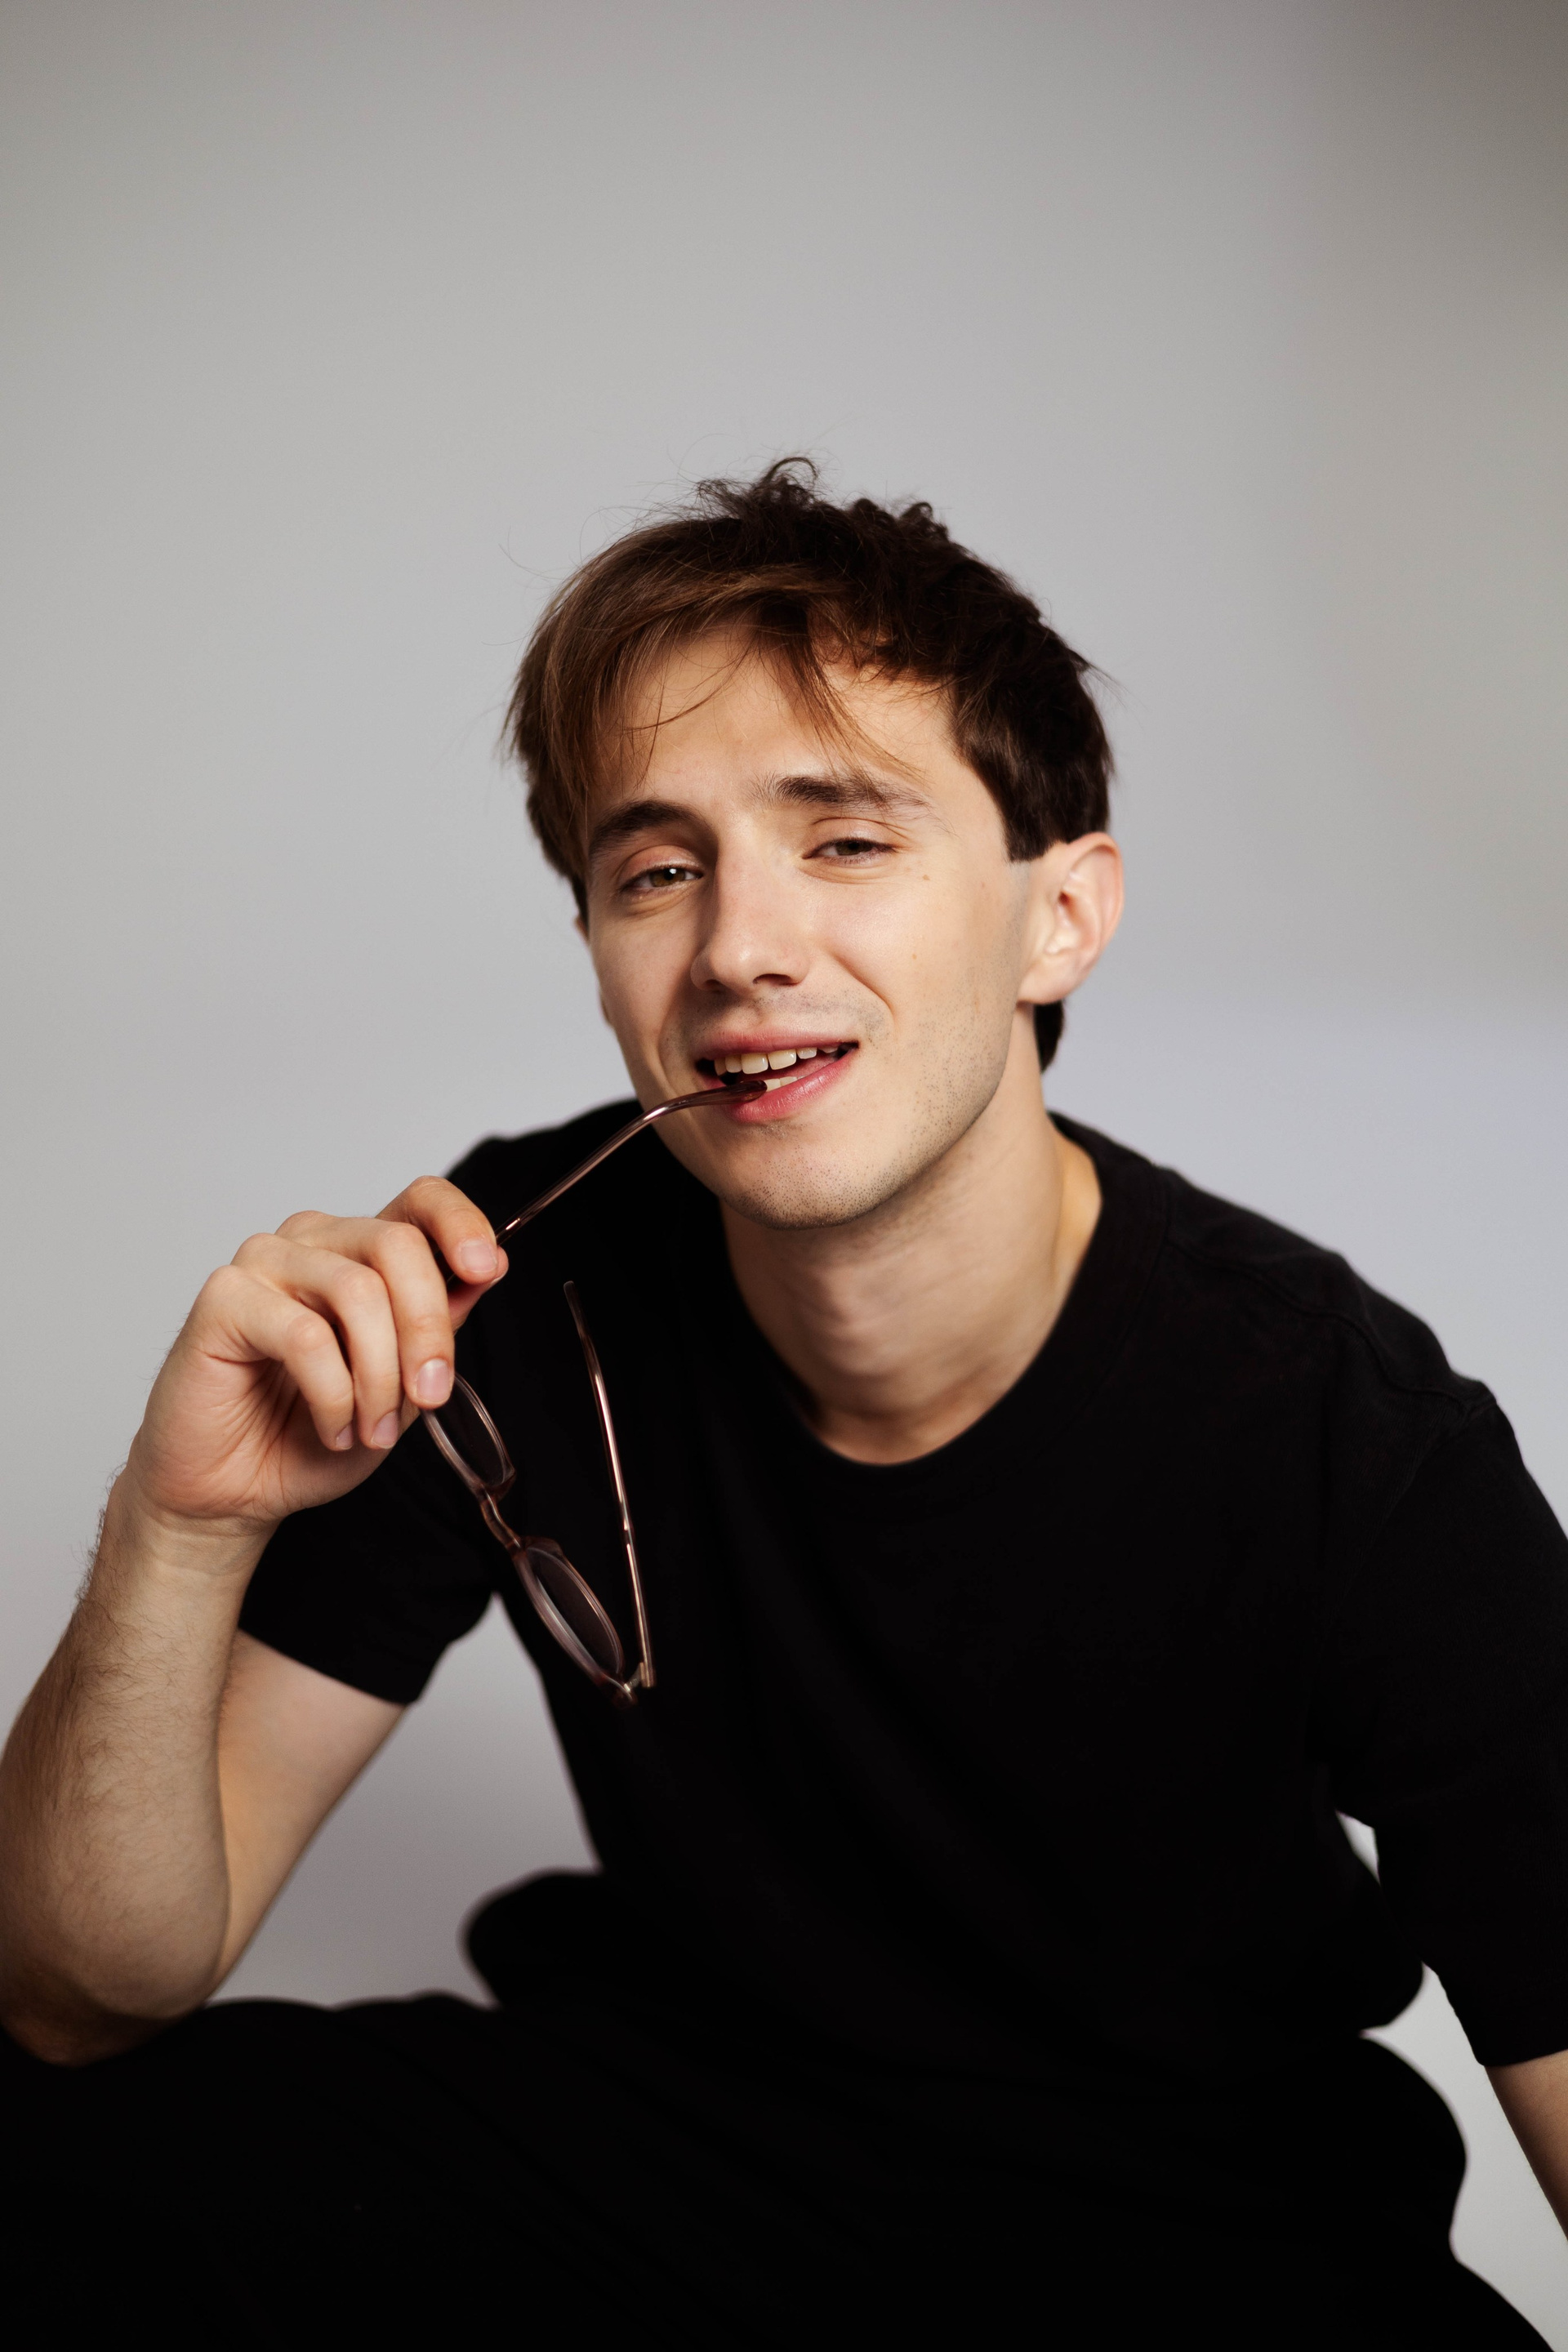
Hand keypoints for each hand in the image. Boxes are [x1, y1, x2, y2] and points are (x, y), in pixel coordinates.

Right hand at [119, 1178, 507, 1548]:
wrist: (233, 1490)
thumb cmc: (308, 1435)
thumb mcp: (401, 1388)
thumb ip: (437, 1328)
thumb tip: (486, 1273)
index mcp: (361, 1253)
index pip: (419, 1201)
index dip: (460, 1222)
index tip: (486, 1269)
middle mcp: (314, 1243)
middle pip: (397, 1244)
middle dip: (428, 1329)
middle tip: (430, 1396)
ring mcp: (265, 1264)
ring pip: (358, 1290)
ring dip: (380, 1375)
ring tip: (373, 1429)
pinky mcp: (225, 1299)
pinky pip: (307, 1335)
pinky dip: (334, 1395)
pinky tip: (332, 1428)